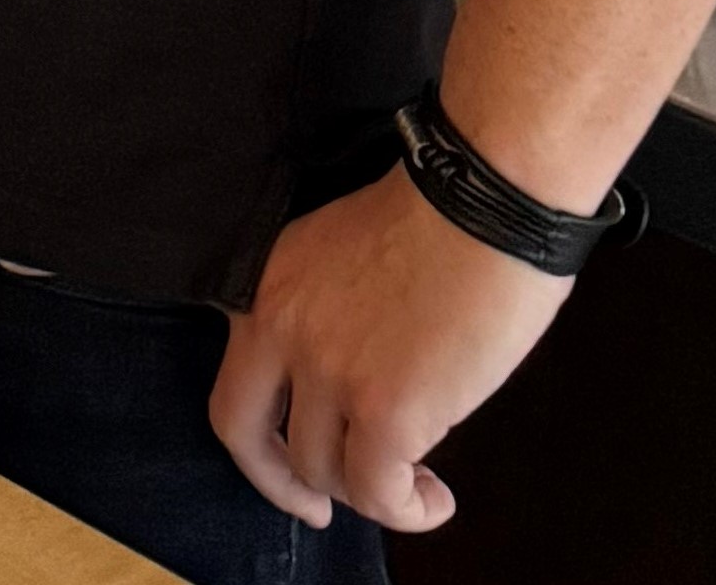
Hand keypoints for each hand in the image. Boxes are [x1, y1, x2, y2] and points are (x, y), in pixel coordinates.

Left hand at [210, 166, 574, 535]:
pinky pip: (378, 492)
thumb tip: (343, 384)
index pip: (231, 389)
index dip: (255, 448)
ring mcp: (328, 371)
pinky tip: (435, 498)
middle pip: (250, 438)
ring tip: (415, 483)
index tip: (291, 475)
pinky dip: (406, 510)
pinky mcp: (385, 409)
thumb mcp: (337, 257)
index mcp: (267, 288)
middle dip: (286, 486)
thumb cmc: (435, 221)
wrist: (483, 205)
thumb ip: (320, 317)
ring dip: (369, 492)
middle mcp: (281, 330)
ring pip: (324, 471)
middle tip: (327, 508)